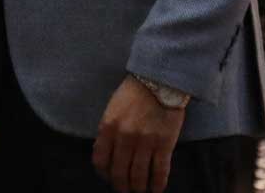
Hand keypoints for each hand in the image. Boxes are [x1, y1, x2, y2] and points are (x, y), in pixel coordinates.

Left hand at [93, 76, 185, 192]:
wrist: (160, 81)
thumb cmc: (134, 93)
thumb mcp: (112, 108)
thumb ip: (108, 131)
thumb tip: (107, 154)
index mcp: (108, 127)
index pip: (100, 160)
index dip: (104, 174)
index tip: (108, 178)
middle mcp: (124, 137)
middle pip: (119, 172)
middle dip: (121, 186)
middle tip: (124, 190)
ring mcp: (145, 142)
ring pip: (138, 176)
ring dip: (138, 188)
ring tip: (139, 190)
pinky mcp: (164, 144)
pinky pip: (159, 171)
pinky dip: (157, 184)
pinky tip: (156, 189)